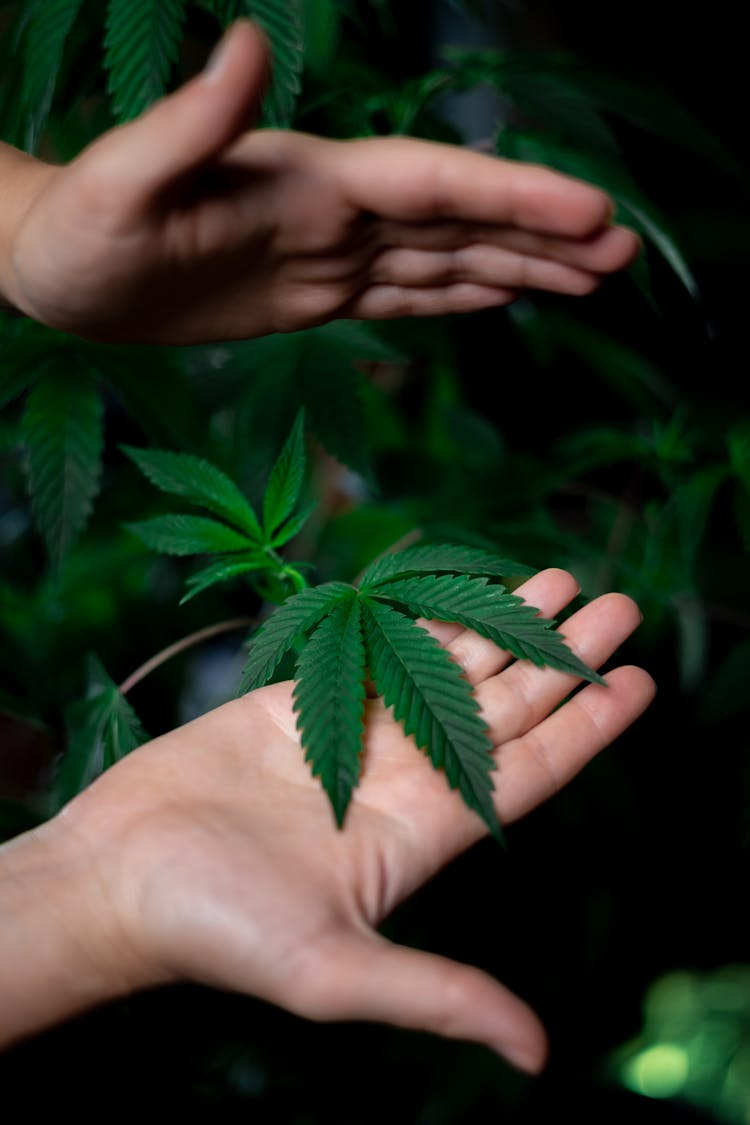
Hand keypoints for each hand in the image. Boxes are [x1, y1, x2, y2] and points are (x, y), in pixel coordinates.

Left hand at [4, 20, 640, 343]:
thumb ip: (195, 121)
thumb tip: (253, 42)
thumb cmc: (82, 227)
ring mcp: (328, 256)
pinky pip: (401, 299)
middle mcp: (334, 214)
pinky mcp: (312, 298)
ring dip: (519, 267)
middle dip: (543, 233)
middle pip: (458, 221)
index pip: (431, 184)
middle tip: (624, 251)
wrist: (58, 271)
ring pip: (443, 262)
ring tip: (591, 278)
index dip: (511, 196)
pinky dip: (457, 299)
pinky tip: (500, 296)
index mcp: (308, 180)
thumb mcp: (125, 177)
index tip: (589, 211)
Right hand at [15, 569, 652, 1072]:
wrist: (117, 878)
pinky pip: (375, 645)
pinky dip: (421, 613)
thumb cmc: (215, 932)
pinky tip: (460, 587)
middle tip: (618, 606)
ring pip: (448, 665)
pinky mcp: (301, 697)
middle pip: (503, 706)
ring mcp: (353, 732)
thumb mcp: (333, 972)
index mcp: (423, 833)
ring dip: (504, 624)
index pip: (531, 771)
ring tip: (557, 580)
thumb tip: (536, 1054)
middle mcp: (401, 776)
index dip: (587, 728)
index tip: (639, 681)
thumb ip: (438, 994)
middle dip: (560, 658)